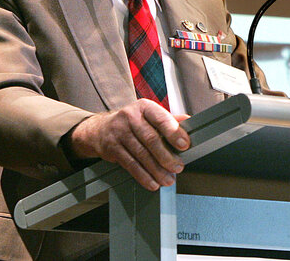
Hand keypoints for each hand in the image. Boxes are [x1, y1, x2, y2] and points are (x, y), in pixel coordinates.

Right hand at [68, 99, 189, 190]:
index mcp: (144, 107)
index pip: (161, 118)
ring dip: (156, 170)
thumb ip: (169, 119)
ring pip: (141, 154)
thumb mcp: (149, 115)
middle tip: (178, 167)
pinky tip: (152, 182)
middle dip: (166, 156)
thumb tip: (189, 121)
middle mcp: (130, 117)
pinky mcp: (112, 148)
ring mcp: (119, 133)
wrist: (100, 130)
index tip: (185, 145)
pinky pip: (130, 164)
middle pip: (151, 139)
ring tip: (168, 179)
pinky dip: (143, 176)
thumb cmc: (131, 122)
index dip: (174, 132)